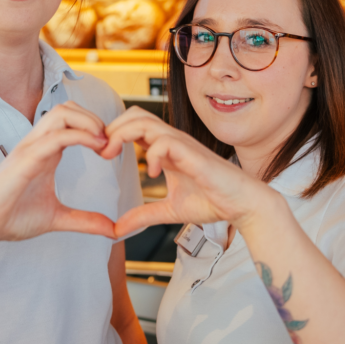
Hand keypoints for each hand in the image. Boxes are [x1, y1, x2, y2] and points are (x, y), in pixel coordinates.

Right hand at [0, 102, 116, 242]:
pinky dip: (80, 136)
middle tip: (109, 144)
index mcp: (45, 151)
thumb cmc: (12, 217)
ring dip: (88, 122)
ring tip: (103, 143)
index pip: (71, 120)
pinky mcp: (25, 160)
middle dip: (94, 118)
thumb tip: (112, 230)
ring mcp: (30, 149)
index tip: (111, 150)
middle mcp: (37, 144)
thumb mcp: (57, 218)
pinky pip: (55, 137)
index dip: (95, 127)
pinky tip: (95, 148)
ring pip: (61, 114)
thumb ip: (84, 220)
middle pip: (68, 108)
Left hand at [102, 107, 273, 237]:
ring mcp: (183, 145)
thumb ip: (143, 215)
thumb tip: (117, 229)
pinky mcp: (193, 154)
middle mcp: (172, 142)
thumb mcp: (169, 210)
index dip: (113, 134)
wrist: (242, 204)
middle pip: (135, 114)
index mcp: (165, 149)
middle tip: (103, 153)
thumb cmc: (213, 201)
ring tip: (115, 154)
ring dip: (123, 134)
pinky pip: (166, 142)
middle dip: (112, 128)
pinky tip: (152, 173)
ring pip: (145, 121)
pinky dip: (152, 154)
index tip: (102, 154)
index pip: (133, 125)